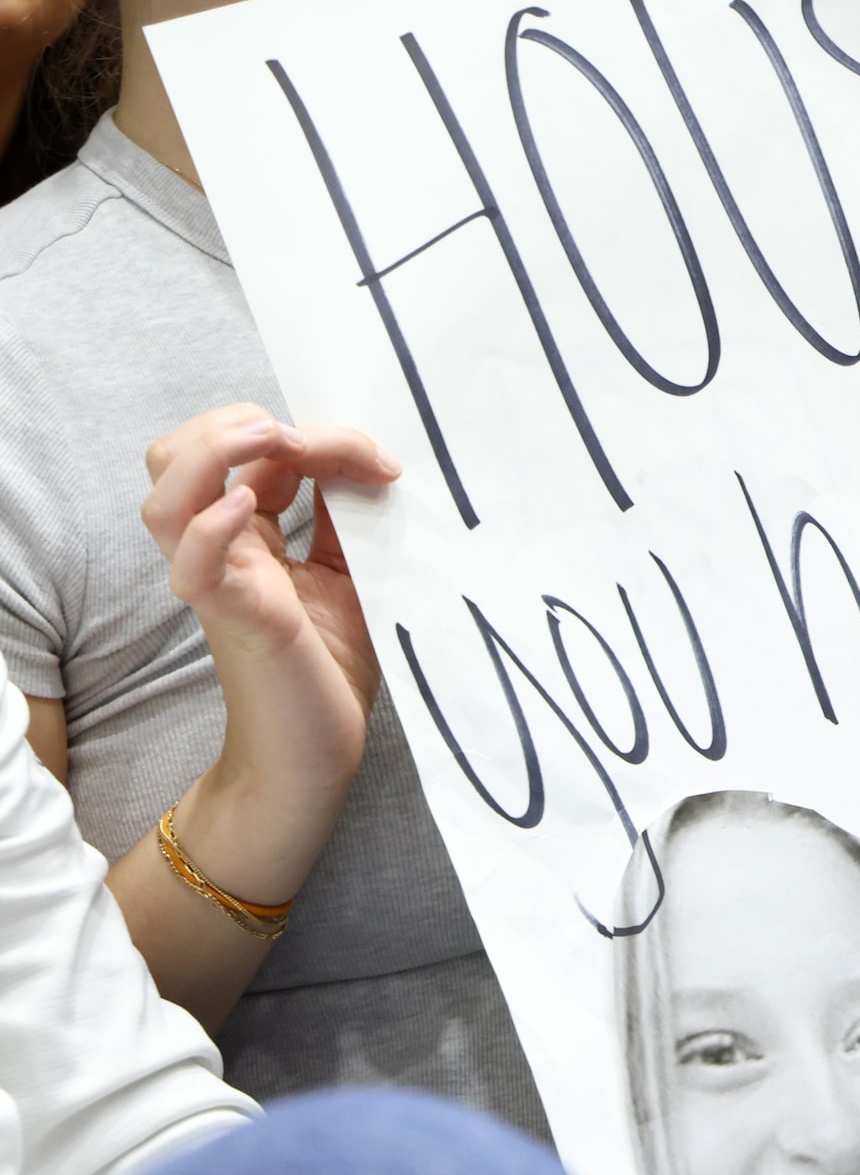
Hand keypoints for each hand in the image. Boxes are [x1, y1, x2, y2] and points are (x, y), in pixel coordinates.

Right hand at [141, 404, 401, 810]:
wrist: (317, 751)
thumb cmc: (330, 662)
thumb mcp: (350, 570)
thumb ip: (343, 515)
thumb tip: (364, 457)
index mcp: (246, 533)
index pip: (245, 448)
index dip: (311, 433)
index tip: (380, 461)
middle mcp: (220, 550)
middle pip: (175, 455)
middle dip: (236, 423)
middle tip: (306, 442)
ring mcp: (219, 583)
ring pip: (164, 497)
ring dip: (212, 454)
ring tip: (270, 443)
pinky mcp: (232, 619)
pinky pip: (192, 565)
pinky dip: (208, 526)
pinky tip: (242, 505)